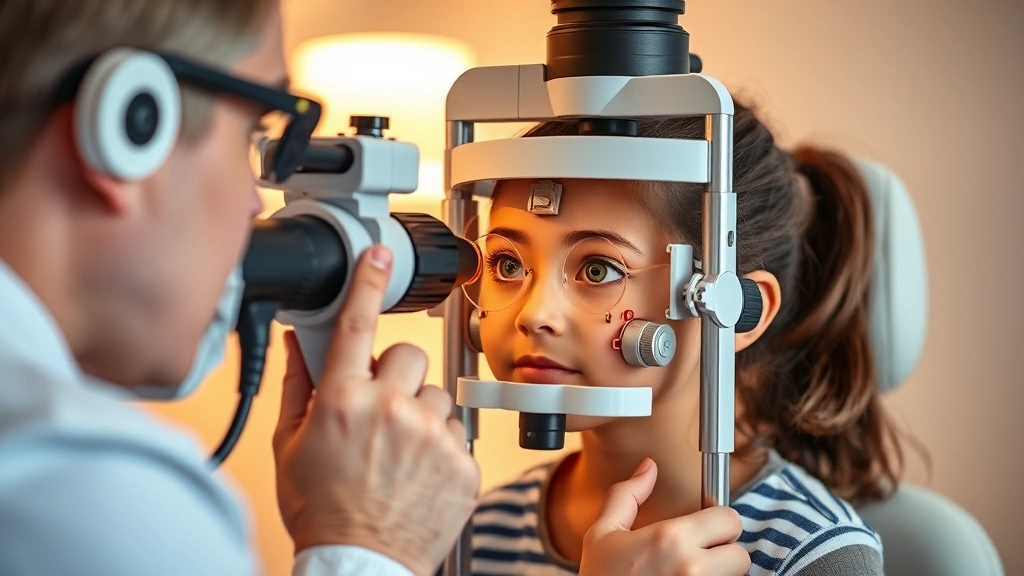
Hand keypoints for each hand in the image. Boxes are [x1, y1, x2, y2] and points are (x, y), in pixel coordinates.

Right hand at [273, 245, 481, 575]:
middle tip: (381, 409)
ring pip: (436, 395)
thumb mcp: (290, 445)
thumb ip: (298, 385)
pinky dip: (440, 447)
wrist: (361, 563)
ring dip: (420, 413)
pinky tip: (417, 472)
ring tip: (399, 452)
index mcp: (343, 401)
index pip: (358, 324)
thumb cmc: (322, 510)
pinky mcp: (461, 460)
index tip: (379, 254)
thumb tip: (300, 342)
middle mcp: (390, 410)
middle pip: (408, 355)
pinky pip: (456, 432)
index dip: (368, 282)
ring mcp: (431, 435)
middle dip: (395, 375)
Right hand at [579, 459, 750, 575]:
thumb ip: (626, 496)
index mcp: (669, 539)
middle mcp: (690, 568)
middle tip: (701, 557)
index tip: (706, 528)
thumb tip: (648, 467)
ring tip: (689, 575)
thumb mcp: (602, 535)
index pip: (729, 519)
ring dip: (720, 575)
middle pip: (741, 555)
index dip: (718, 521)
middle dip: (724, 554)